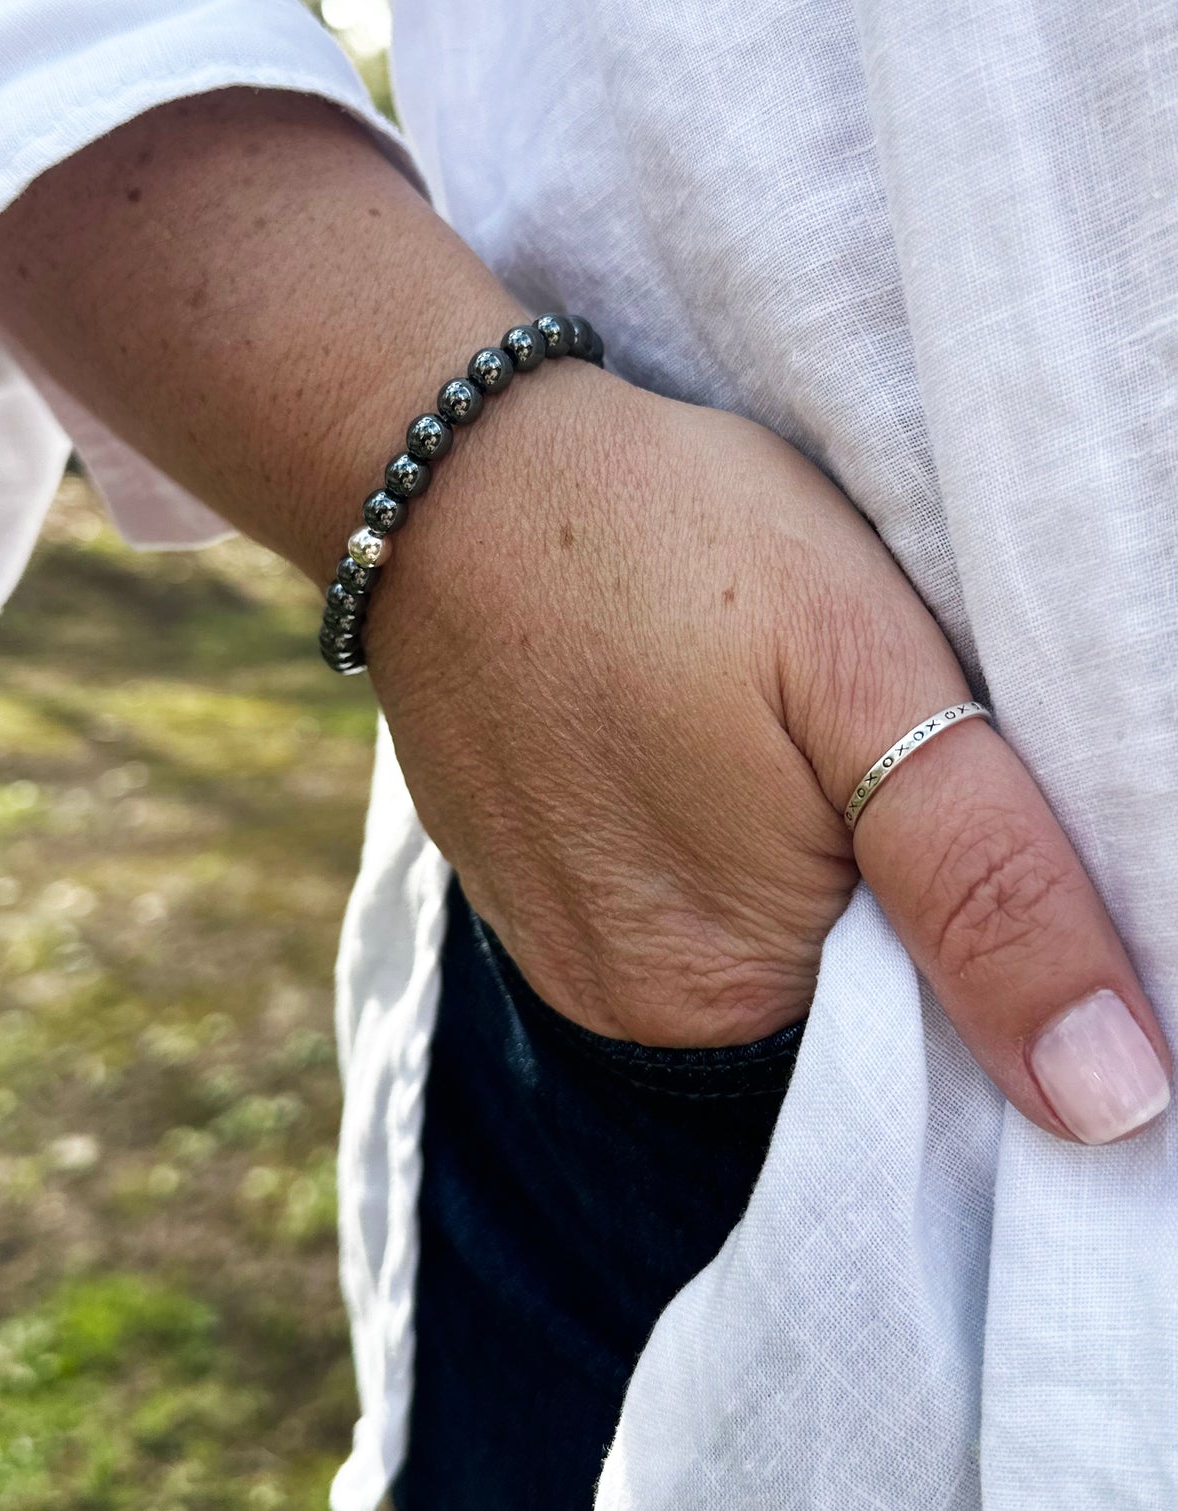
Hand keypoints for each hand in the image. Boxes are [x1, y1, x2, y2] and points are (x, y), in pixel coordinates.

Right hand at [366, 360, 1170, 1146]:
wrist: (452, 462)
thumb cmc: (669, 543)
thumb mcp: (867, 676)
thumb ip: (990, 885)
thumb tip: (1110, 1100)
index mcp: (720, 995)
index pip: (923, 1046)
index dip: (983, 938)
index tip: (972, 804)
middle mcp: (622, 1011)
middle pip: (828, 1000)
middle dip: (886, 893)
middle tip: (869, 736)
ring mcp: (554, 946)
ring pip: (747, 946)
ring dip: (793, 862)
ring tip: (780, 729)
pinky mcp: (518, 879)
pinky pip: (659, 898)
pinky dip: (707, 837)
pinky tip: (704, 736)